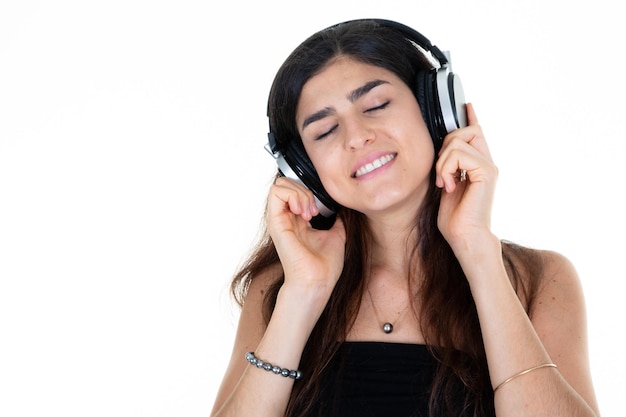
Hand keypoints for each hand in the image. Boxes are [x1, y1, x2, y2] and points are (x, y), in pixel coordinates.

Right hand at [267, 177, 345, 300]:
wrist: (318, 281)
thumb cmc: (325, 266)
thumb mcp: (336, 235)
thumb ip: (337, 220)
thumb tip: (343, 208)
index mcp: (297, 221)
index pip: (295, 191)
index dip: (309, 192)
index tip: (320, 211)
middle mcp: (286, 219)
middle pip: (286, 184)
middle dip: (304, 189)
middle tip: (314, 211)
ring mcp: (279, 220)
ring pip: (279, 185)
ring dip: (299, 192)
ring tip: (309, 212)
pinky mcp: (276, 223)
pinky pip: (276, 193)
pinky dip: (292, 195)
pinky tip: (303, 211)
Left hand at [435, 103, 497, 251]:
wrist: (464, 237)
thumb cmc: (455, 218)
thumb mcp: (447, 185)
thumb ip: (448, 166)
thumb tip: (442, 151)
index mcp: (478, 165)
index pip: (477, 133)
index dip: (471, 117)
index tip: (467, 104)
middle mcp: (487, 162)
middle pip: (464, 131)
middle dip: (444, 148)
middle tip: (441, 174)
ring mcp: (489, 166)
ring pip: (457, 141)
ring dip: (442, 163)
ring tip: (444, 183)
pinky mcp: (486, 172)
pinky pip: (458, 154)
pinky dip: (446, 169)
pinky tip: (449, 186)